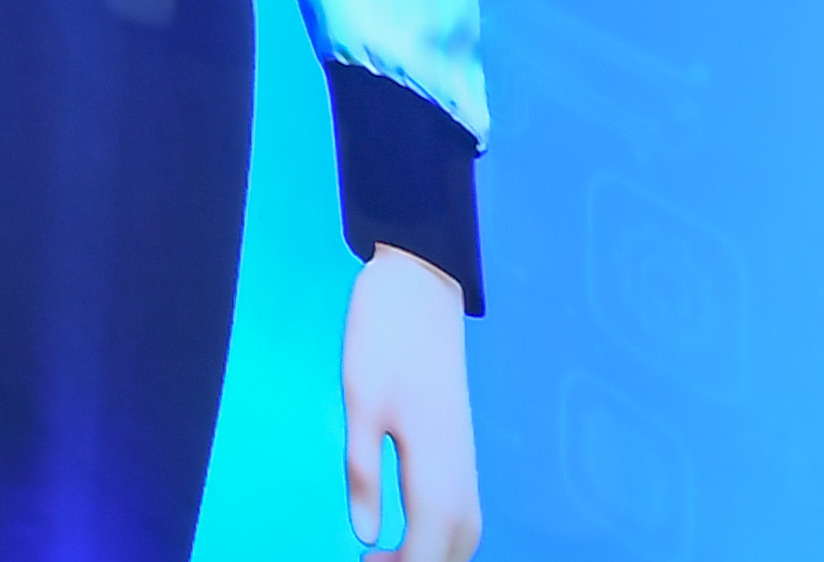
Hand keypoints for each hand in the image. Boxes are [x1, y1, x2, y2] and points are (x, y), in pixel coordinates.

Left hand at [341, 246, 479, 561]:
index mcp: (436, 470)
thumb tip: (365, 534)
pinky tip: (409, 528)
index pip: (426, 551)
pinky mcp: (457, 443)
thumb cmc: (383, 340)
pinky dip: (441, 532)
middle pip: (452, 550)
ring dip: (434, 553)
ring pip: (463, 533)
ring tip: (386, 557)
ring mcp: (464, 457)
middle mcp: (460, 472)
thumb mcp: (360, 407)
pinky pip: (460, 508)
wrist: (419, 287)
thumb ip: (364, 472)